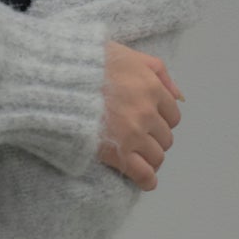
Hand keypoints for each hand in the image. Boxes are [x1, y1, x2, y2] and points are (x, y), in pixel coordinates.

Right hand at [97, 41, 184, 188]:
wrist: (58, 81)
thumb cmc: (89, 65)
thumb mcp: (129, 55)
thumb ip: (158, 72)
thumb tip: (180, 97)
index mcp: (152, 88)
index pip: (172, 115)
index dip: (161, 121)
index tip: (150, 125)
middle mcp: (147, 112)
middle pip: (165, 138)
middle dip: (154, 140)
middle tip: (139, 141)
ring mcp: (133, 134)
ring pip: (156, 156)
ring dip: (150, 159)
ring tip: (138, 160)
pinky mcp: (118, 152)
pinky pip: (142, 173)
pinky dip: (146, 180)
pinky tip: (145, 182)